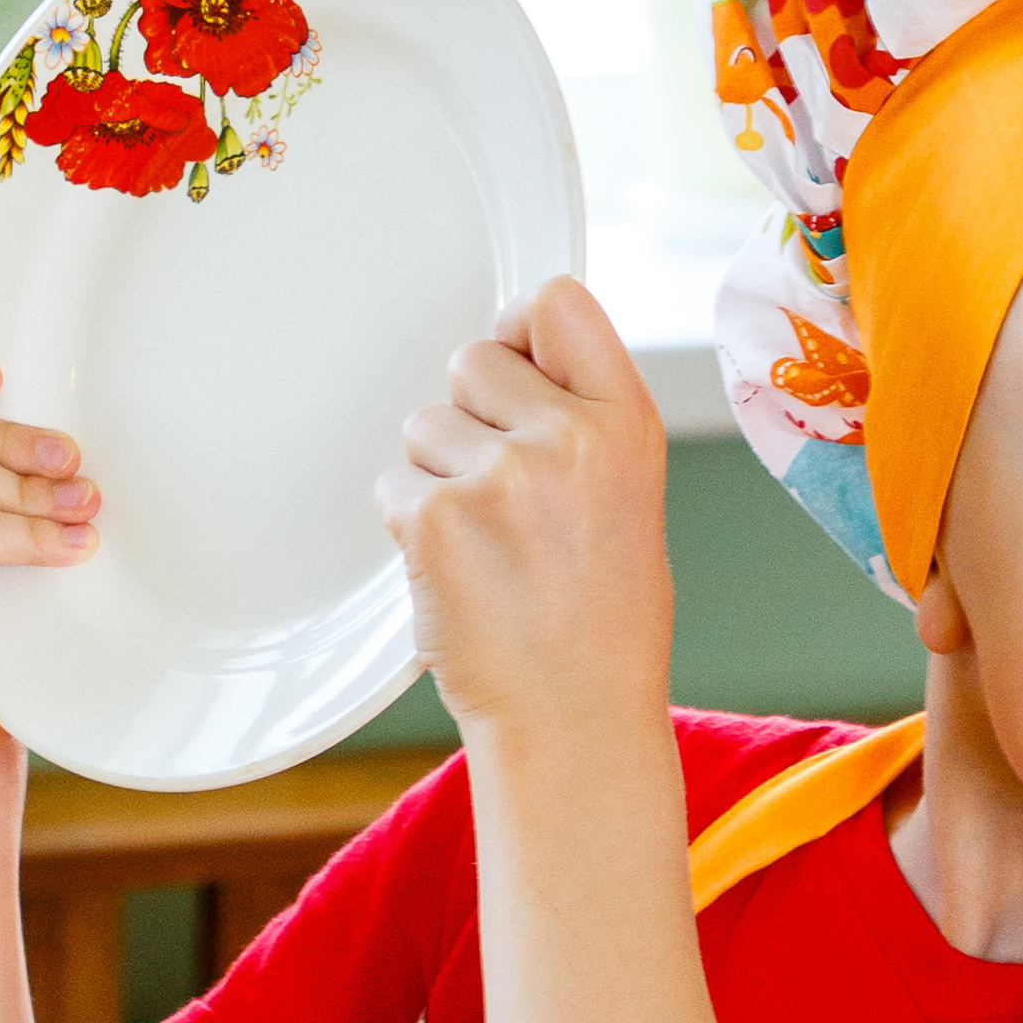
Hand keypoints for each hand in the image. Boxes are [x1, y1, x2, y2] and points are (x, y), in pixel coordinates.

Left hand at [376, 279, 670, 736]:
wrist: (574, 719)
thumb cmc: (603, 620)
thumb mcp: (629, 494)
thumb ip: (579, 417)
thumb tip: (515, 356)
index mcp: (625, 423)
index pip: (557, 303)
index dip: (522, 331)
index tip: (518, 370)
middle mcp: (566, 438)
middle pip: (472, 359)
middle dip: (472, 415)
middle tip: (507, 494)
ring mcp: (496, 477)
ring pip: (423, 425)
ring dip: (437, 475)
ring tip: (488, 544)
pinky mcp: (433, 519)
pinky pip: (393, 485)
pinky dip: (411, 526)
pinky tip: (459, 572)